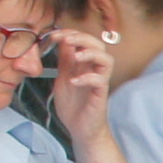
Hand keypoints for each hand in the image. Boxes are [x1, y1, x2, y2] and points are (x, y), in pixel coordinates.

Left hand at [46, 26, 115, 143]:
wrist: (80, 129)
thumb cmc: (73, 105)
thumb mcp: (63, 78)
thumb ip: (64, 61)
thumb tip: (61, 41)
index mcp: (84, 65)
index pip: (84, 41)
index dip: (72, 34)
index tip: (56, 34)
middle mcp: (94, 70)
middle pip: (98, 45)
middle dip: (82, 38)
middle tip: (67, 39)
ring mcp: (99, 82)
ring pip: (106, 59)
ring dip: (90, 54)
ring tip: (75, 57)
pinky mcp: (100, 94)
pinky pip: (100, 81)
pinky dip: (87, 78)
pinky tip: (74, 81)